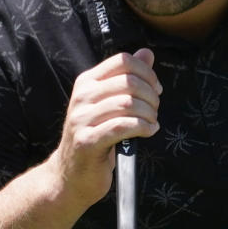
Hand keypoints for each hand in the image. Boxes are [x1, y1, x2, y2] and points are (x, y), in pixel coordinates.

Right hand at [49, 48, 161, 206]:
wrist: (71, 175)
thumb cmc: (96, 138)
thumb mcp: (110, 104)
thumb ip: (127, 79)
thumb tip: (147, 53)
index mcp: (87, 82)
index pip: (122, 61)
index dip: (147, 72)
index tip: (156, 89)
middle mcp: (82, 97)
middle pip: (129, 81)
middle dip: (151, 95)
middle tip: (155, 110)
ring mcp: (82, 119)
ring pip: (128, 104)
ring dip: (149, 114)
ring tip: (152, 123)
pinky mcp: (87, 141)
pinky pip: (122, 127)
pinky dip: (142, 127)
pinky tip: (149, 131)